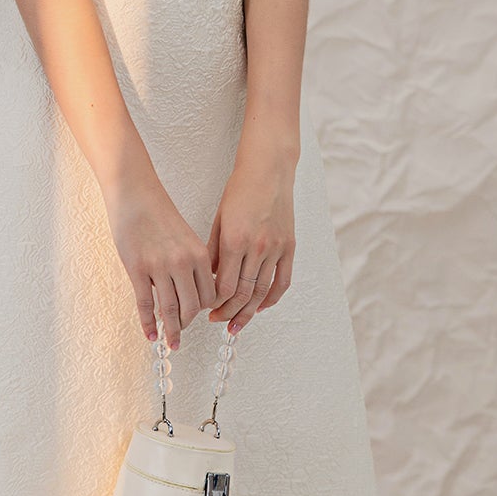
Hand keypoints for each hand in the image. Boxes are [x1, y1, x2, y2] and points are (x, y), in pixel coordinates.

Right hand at [104, 173, 217, 349]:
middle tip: (181, 331)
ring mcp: (158, 267)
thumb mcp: (186, 236)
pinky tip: (150, 334)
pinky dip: (148, 323)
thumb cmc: (159, 213)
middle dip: (187, 322)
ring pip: (169, 309)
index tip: (198, 317)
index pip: (208, 295)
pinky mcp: (136, 269)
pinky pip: (145, 304)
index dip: (204, 310)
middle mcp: (182, 262)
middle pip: (191, 306)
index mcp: (199, 254)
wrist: (134, 193)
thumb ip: (193, 262)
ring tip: (171, 342)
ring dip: (171, 330)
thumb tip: (193, 291)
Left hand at [207, 156, 296, 334]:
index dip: (214, 303)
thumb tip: (207, 279)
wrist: (268, 171)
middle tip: (218, 321)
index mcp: (235, 240)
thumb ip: (213, 251)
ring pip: (261, 292)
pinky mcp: (289, 247)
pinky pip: (282, 281)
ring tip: (237, 323)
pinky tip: (261, 307)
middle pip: (242, 294)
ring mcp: (276, 248)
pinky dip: (271, 298)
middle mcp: (257, 247)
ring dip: (248, 312)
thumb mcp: (219, 219)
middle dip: (228, 312)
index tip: (207, 310)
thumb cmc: (240, 190)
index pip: (223, 286)